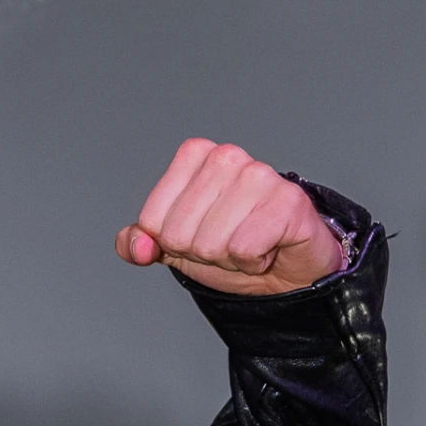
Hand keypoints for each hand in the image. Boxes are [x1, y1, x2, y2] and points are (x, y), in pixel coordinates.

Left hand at [116, 138, 345, 295]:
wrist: (285, 269)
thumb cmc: (232, 247)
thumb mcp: (173, 246)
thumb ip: (138, 242)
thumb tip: (137, 246)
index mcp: (194, 157)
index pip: (151, 221)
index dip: (172, 241)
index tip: (200, 234)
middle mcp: (226, 157)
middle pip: (178, 234)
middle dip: (200, 252)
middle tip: (229, 241)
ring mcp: (260, 175)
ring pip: (210, 243)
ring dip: (228, 258)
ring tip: (250, 243)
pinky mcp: (288, 201)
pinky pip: (243, 249)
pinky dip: (252, 262)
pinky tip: (268, 248)